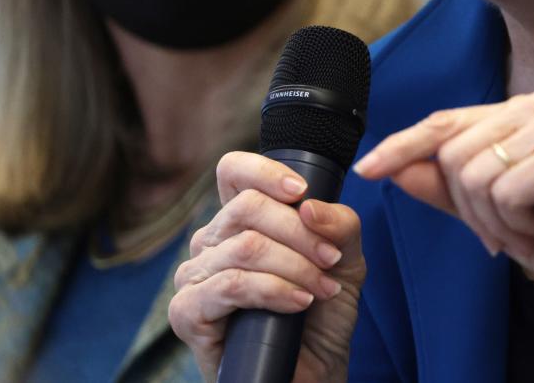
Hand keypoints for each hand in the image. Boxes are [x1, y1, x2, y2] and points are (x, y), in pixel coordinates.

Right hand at [168, 152, 366, 382]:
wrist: (313, 371)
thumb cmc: (322, 314)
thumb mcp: (346, 259)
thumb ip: (339, 224)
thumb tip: (308, 205)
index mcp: (241, 221)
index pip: (233, 172)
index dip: (265, 171)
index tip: (302, 191)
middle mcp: (212, 242)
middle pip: (247, 207)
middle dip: (300, 233)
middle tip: (330, 261)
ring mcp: (195, 277)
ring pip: (245, 247)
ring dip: (295, 267)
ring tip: (321, 289)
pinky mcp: (188, 313)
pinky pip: (230, 285)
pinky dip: (272, 290)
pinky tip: (297, 303)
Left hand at [353, 91, 533, 305]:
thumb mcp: (494, 213)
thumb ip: (447, 188)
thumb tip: (396, 169)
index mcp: (523, 110)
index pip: (446, 122)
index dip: (403, 147)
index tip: (368, 168)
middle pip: (452, 154)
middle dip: (468, 207)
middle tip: (509, 228)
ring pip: (473, 174)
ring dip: (494, 219)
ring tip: (532, 226)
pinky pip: (503, 192)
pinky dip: (517, 223)